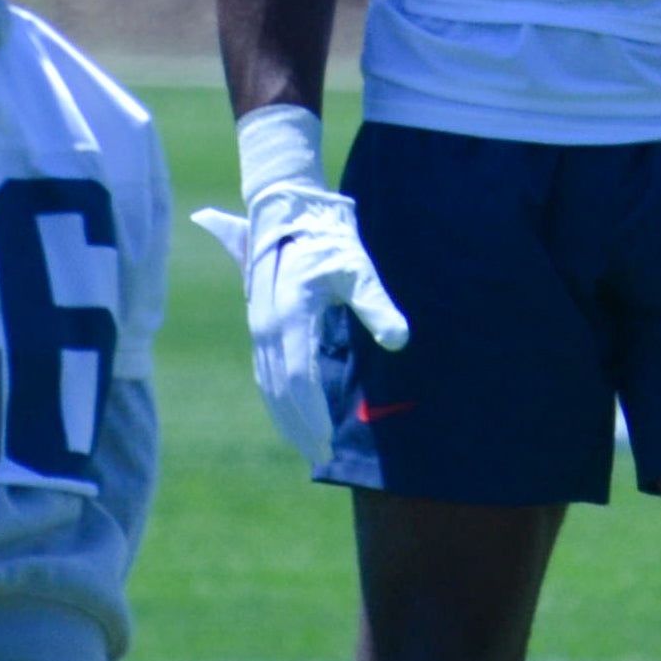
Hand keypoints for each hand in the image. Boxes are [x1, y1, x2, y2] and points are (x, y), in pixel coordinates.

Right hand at [193, 183, 408, 464]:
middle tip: (320, 455)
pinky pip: (267, 369)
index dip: (312, 413)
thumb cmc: (327, 236)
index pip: (298, 379)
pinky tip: (292, 411)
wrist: (289, 206)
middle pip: (279, 389)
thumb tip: (401, 341)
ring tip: (306, 444)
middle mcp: (266, 325)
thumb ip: (377, 306)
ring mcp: (259, 324)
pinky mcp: (261, 322)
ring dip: (285, 415)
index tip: (328, 439)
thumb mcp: (357, 268)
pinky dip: (278, 395)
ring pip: (268, 382)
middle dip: (298, 424)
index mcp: (287, 316)